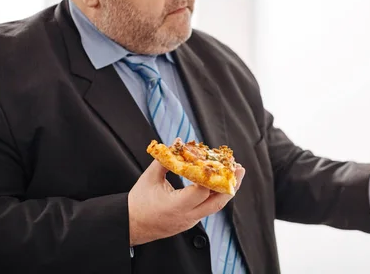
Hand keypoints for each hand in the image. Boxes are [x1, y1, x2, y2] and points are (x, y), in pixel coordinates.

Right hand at [128, 160, 244, 245]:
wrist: (131, 225)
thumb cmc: (138, 202)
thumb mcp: (149, 178)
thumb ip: (165, 160)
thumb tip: (177, 143)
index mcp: (175, 207)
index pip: (200, 192)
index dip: (210, 178)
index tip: (216, 163)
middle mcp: (186, 217)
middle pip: (217, 203)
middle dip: (231, 184)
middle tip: (239, 168)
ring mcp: (190, 221)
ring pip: (215, 206)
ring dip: (227, 189)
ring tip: (236, 173)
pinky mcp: (191, 221)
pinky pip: (208, 207)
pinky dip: (216, 194)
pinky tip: (221, 182)